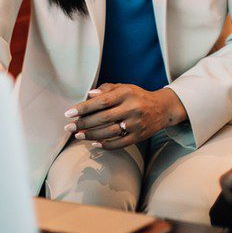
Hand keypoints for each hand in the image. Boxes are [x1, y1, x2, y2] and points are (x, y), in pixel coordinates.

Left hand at [64, 84, 186, 149]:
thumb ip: (106, 89)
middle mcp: (131, 108)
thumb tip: (89, 95)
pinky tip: (94, 144)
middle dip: (83, 123)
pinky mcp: (139, 136)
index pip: (101, 101)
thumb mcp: (124, 87)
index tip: (69, 113)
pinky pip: (120, 143)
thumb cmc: (138, 96)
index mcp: (126, 93)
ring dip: (91, 135)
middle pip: (103, 118)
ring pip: (109, 132)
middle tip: (69, 127)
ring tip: (78, 136)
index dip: (83, 108)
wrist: (162, 108)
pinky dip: (106, 145)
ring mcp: (136, 123)